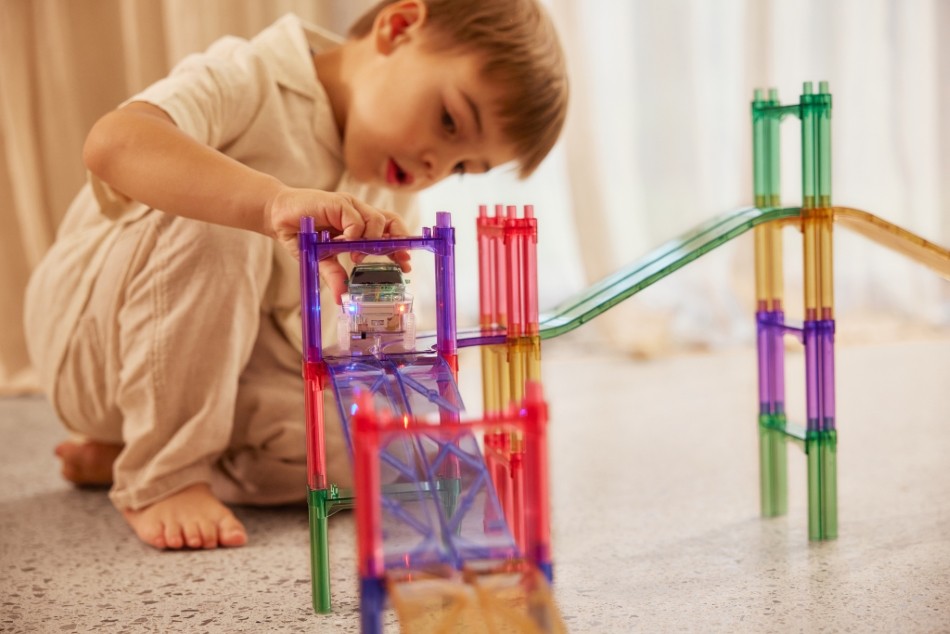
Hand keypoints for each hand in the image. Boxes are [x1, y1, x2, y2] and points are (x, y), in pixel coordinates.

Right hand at [264, 187, 411, 299]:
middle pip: (391, 221)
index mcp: (359, 226)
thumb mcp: (320, 260)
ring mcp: (350, 207)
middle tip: (401, 260)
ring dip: (372, 241)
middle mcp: (359, 215)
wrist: (277, 215)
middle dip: (400, 241)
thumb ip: (334, 276)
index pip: (389, 232)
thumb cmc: (302, 234)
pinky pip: (356, 218)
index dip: (400, 246)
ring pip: (378, 220)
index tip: (406, 264)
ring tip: (358, 257)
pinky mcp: (338, 202)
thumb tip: (341, 299)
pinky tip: (344, 244)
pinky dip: (355, 233)